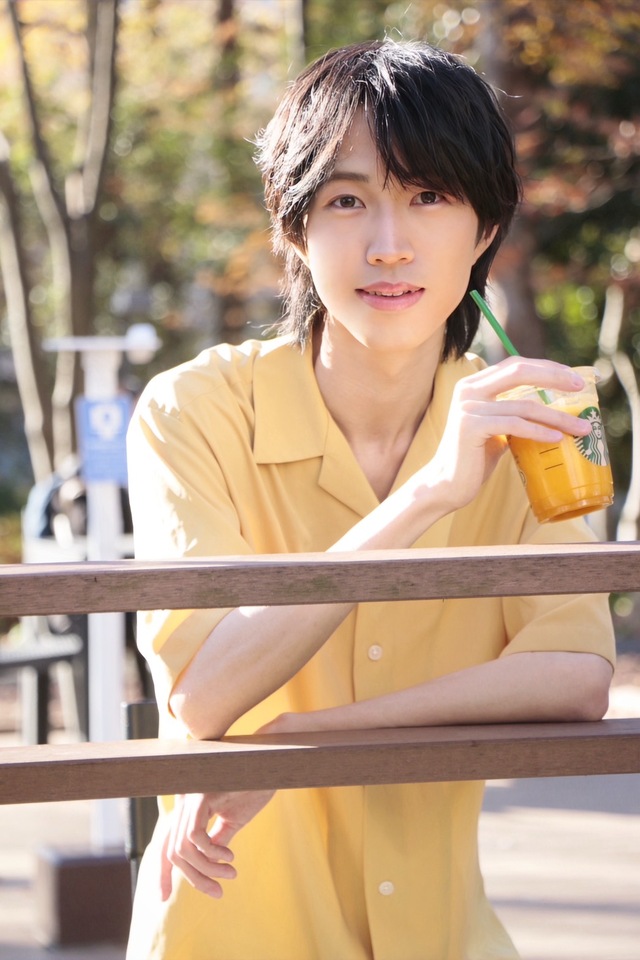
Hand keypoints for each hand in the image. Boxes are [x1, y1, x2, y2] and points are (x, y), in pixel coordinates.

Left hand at [159, 788, 273, 900]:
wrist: (269, 766)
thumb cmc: (253, 788)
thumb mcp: (233, 820)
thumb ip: (216, 840)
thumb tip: (207, 865)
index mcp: (188, 809)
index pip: (165, 845)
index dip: (160, 874)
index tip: (162, 899)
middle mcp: (183, 803)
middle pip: (173, 853)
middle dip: (194, 879)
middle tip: (218, 892)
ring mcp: (189, 798)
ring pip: (183, 849)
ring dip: (207, 869)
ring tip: (230, 873)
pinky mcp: (200, 796)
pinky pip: (195, 837)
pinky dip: (211, 853)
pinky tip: (230, 855)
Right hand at [425, 357, 589, 509]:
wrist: (446, 484)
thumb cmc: (475, 458)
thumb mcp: (496, 427)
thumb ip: (514, 412)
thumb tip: (552, 409)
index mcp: (473, 384)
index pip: (515, 365)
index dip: (546, 367)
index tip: (573, 378)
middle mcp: (468, 389)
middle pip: (519, 371)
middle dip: (554, 377)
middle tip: (580, 387)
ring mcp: (468, 407)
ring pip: (523, 405)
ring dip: (557, 417)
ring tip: (581, 428)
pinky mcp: (471, 427)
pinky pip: (514, 425)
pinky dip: (539, 431)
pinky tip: (557, 438)